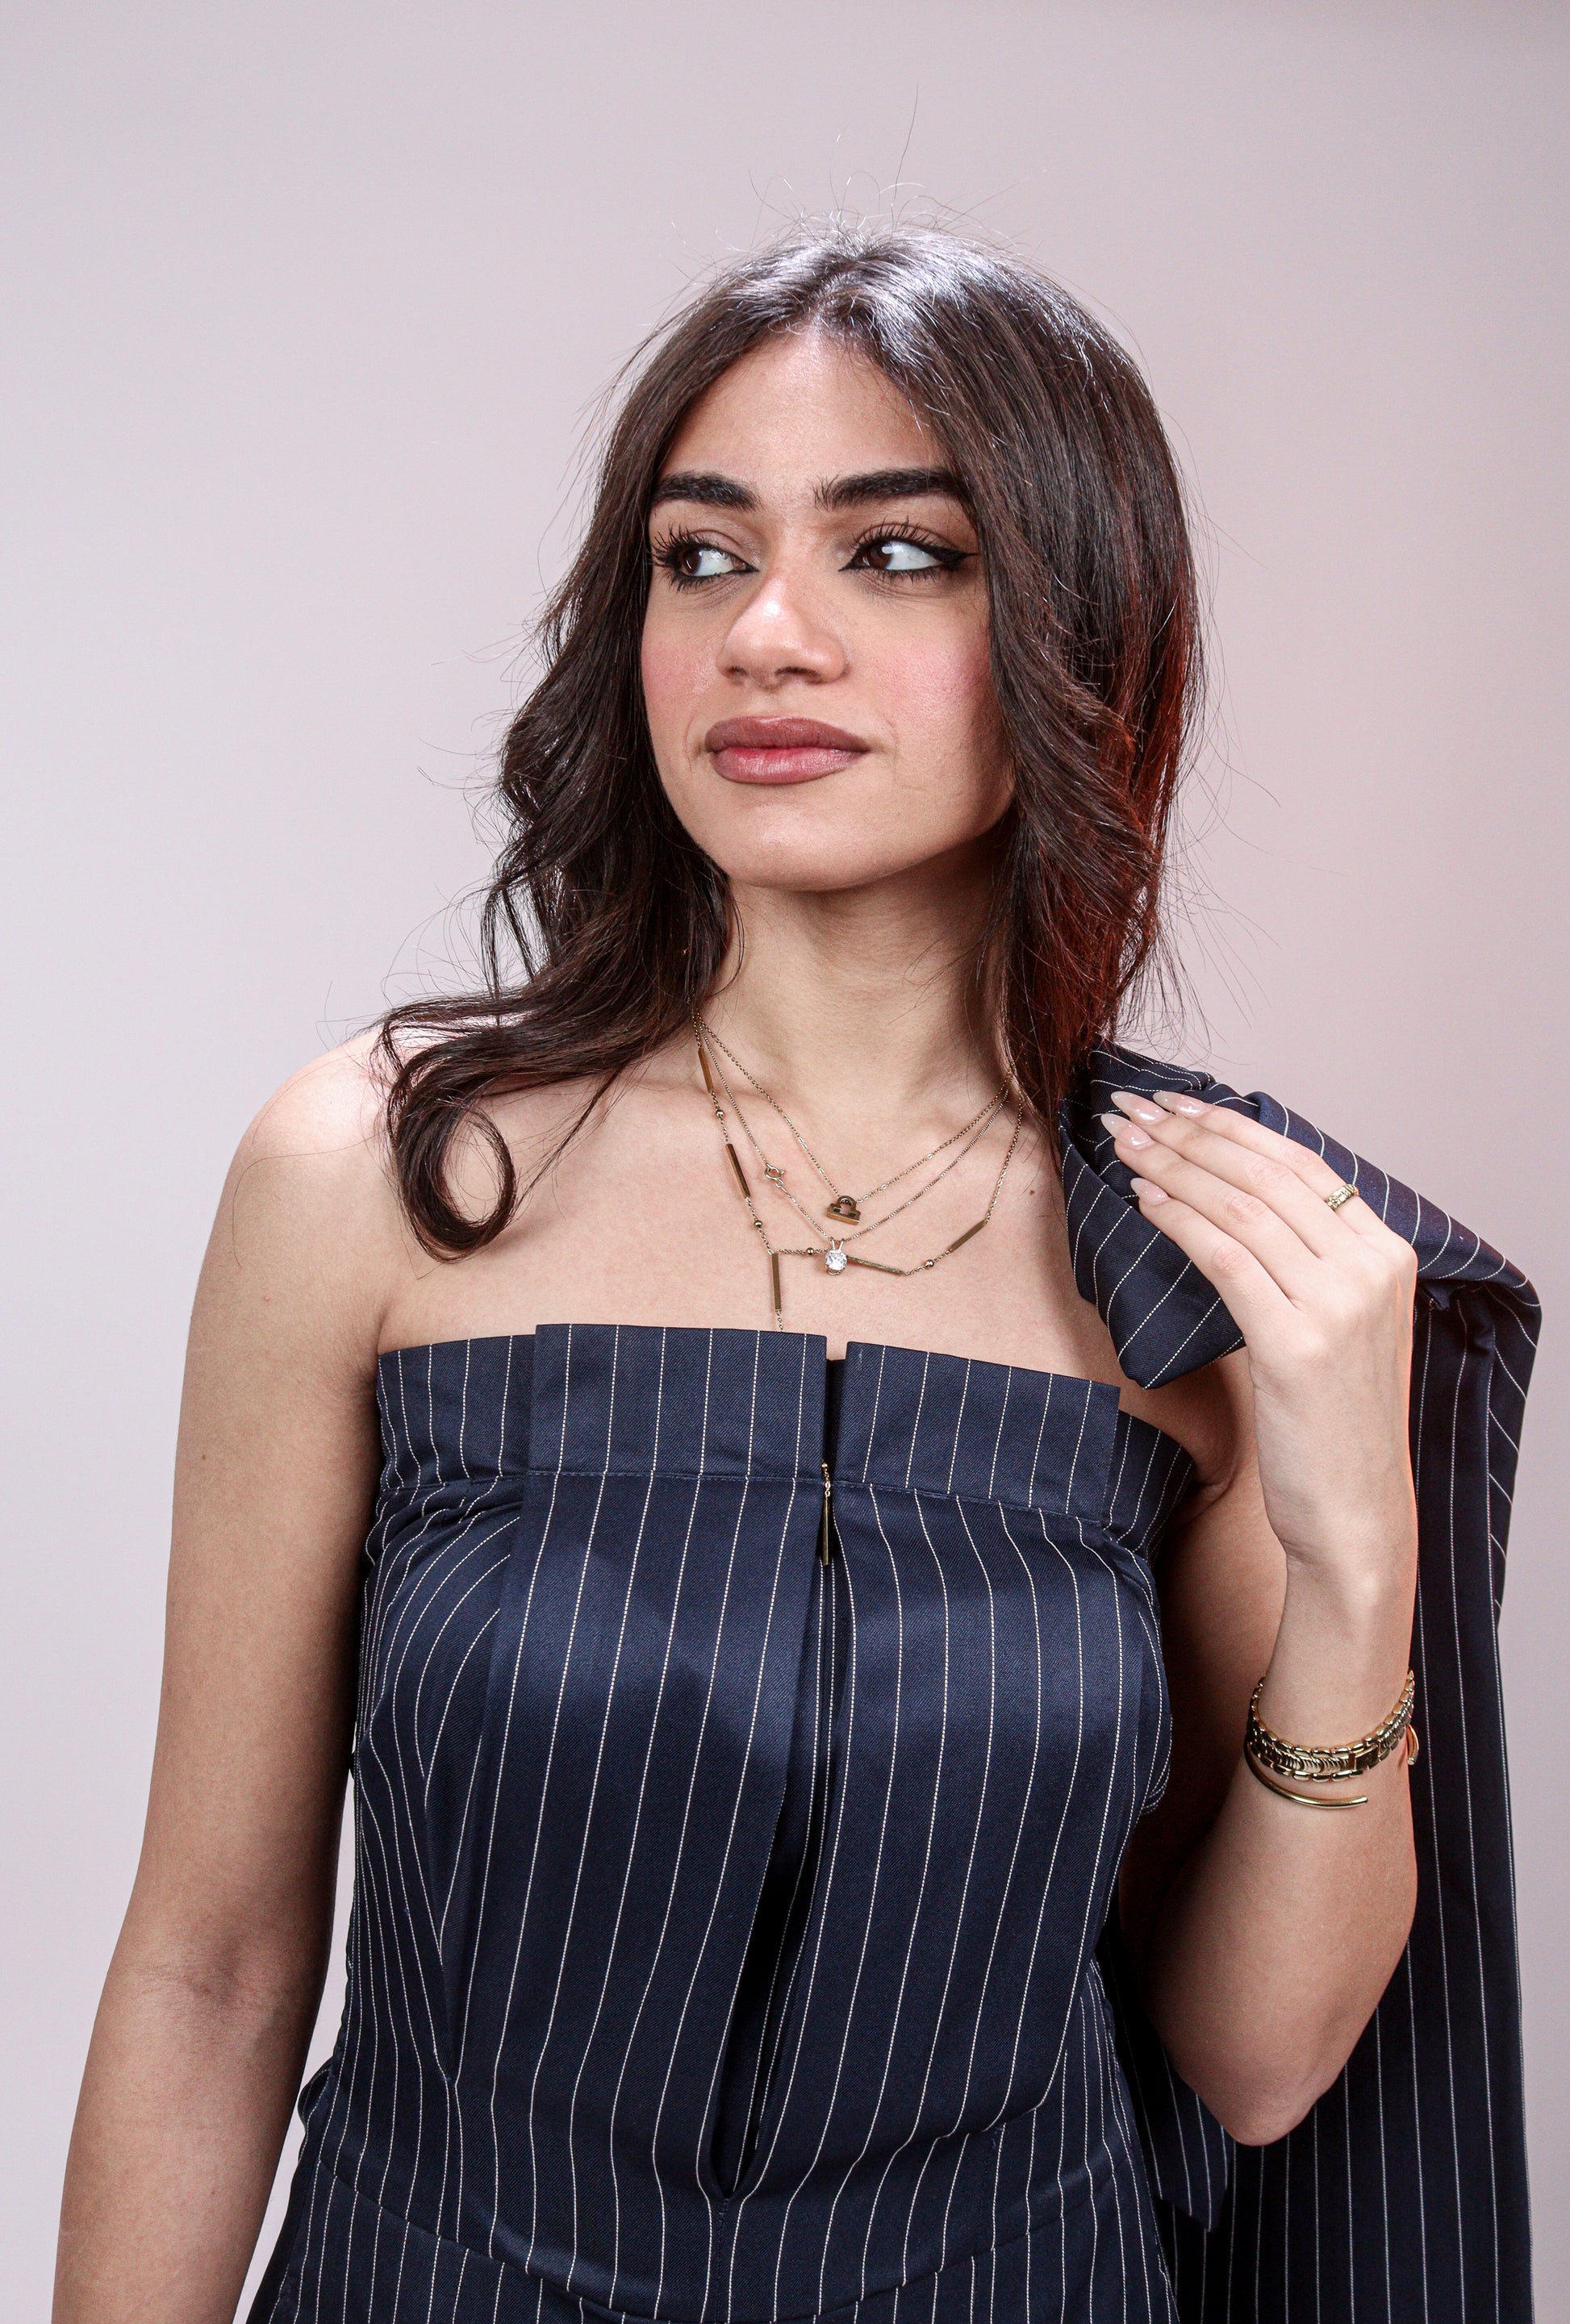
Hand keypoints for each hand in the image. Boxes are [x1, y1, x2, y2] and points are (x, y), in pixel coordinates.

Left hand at [1104, 1090, 1418, 1574]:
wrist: (1354, 1512)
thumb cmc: (1330, 1421)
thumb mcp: (1338, 1323)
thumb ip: (1307, 1261)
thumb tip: (1228, 1193)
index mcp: (1386, 1252)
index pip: (1299, 1163)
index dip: (1229, 1126)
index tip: (1174, 1104)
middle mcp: (1370, 1266)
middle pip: (1263, 1173)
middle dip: (1189, 1133)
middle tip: (1132, 1110)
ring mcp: (1338, 1303)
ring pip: (1239, 1206)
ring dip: (1172, 1166)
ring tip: (1124, 1144)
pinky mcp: (1297, 1343)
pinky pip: (1225, 1256)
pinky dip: (1178, 1219)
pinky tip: (1142, 1200)